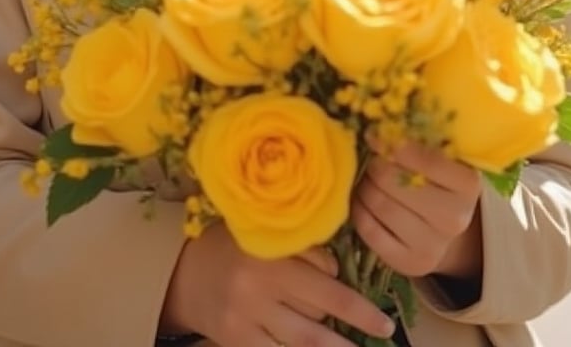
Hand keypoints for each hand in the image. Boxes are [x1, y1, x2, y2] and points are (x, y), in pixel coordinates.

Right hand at [161, 220, 396, 346]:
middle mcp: (259, 285)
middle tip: (385, 329)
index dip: (350, 294)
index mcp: (271, 252)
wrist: (185, 274)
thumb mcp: (265, 234)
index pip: (323, 275)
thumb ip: (300, 248)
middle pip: (318, 311)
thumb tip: (339, 271)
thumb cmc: (234, 246)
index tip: (375, 311)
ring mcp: (246, 317)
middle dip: (353, 321)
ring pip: (303, 339)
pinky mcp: (236, 340)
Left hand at [351, 139, 482, 278]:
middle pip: (395, 182)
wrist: (446, 227)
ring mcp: (433, 246)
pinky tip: (362, 199)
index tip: (374, 134)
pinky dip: (358, 210)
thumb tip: (379, 124)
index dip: (393, 144)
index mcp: (468, 184)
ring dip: (364, 186)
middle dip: (375, 165)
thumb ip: (418, 139)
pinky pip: (370, 231)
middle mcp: (455, 218)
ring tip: (365, 177)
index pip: (426, 160)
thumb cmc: (438, 180)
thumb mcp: (441, 156)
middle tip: (369, 158)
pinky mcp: (410, 264)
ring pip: (380, 205)